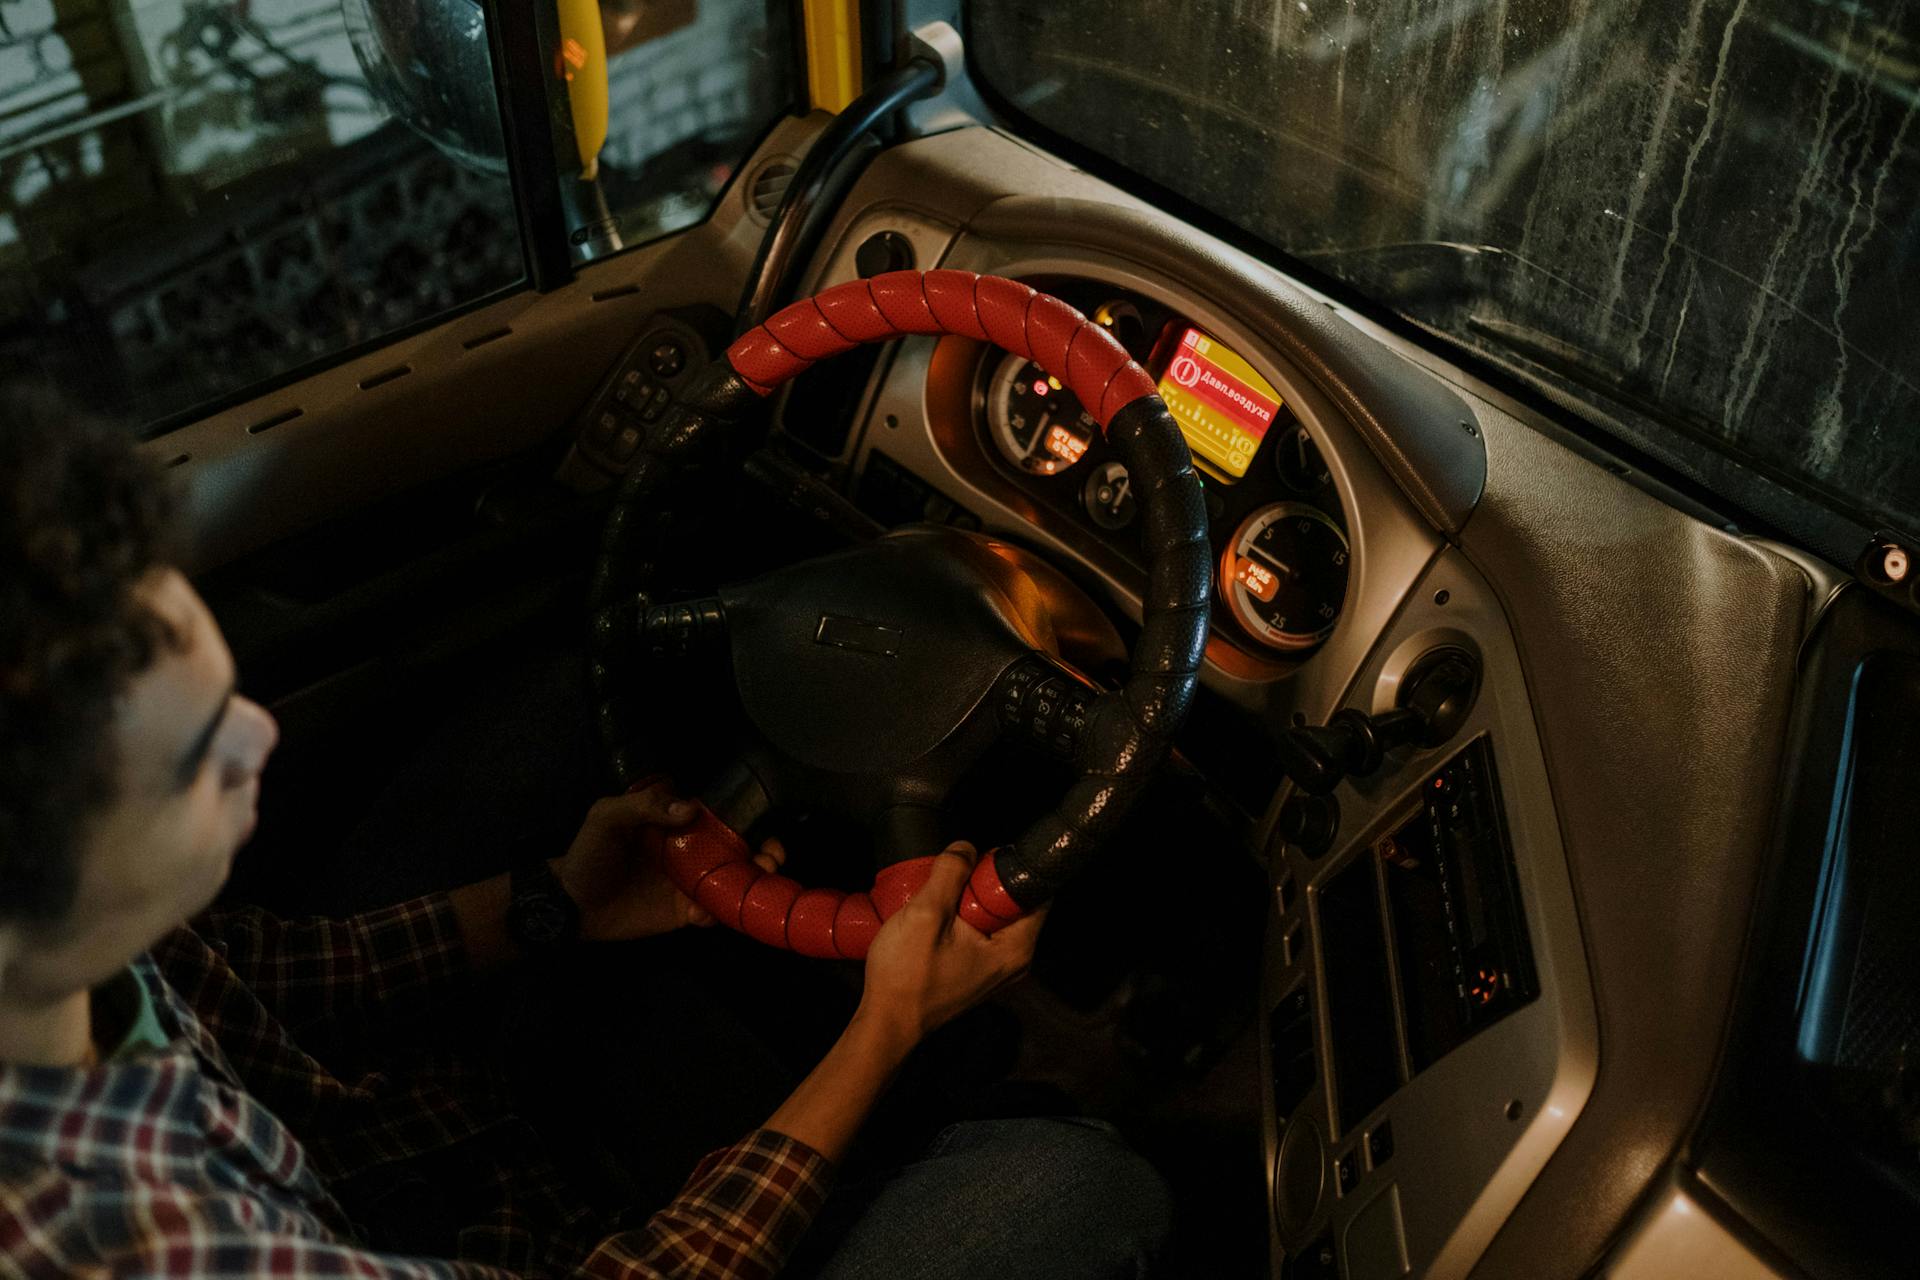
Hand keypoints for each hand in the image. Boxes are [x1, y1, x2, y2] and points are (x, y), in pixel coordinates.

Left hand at [556, 785, 785, 940]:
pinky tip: (712, 909)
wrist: (570, 905)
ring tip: (762, 879)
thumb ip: (646, 806)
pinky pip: (712, 912)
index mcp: (675, 826)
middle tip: (773, 856)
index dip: (745, 820)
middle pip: (736, 851)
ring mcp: (688, 884)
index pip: (718, 818)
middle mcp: (689, 853)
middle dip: (763, 852)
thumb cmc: (589, 854)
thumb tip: (691, 809)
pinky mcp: (682, 913)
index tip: (762, 825)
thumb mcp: (607, 817)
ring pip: (732, 882)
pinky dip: (721, 912)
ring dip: (753, 881)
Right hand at [854, 841, 1046, 1049]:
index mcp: (1015, 949)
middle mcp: (1013, 962)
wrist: (886, 1022)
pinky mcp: (976, 971)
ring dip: (968, 899)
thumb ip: (950, 874)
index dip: (1011, 868)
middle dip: (984, 882)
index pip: (1036, 892)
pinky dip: (961, 917)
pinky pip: (979, 931)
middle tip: (953, 875)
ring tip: (939, 894)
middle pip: (1013, 902)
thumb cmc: (906, 978)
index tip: (981, 858)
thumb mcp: (926, 914)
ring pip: (993, 915)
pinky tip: (935, 915)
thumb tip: (965, 847)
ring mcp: (994, 969)